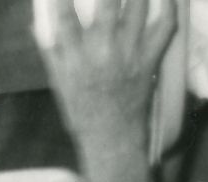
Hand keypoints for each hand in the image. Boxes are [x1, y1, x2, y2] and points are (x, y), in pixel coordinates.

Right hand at [37, 0, 175, 154]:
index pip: (64, 13)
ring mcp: (129, 55)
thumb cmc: (82, 111)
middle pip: (109, 1)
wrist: (112, 142)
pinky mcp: (149, 60)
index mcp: (75, 56)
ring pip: (138, 5)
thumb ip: (50, 47)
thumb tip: (38, 19)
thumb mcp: (58, 81)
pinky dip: (169, 6)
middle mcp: (102, 52)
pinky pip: (165, 27)